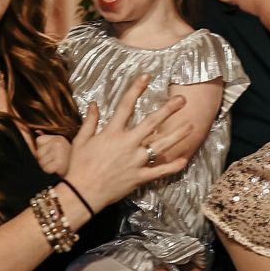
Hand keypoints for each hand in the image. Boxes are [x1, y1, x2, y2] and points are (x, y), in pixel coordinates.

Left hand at [33, 133, 72, 175]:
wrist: (80, 172)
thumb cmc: (67, 163)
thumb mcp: (58, 148)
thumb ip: (47, 142)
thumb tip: (36, 131)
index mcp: (58, 138)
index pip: (38, 140)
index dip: (42, 150)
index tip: (51, 155)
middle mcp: (59, 142)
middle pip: (38, 152)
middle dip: (43, 159)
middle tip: (54, 162)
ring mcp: (59, 151)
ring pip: (41, 161)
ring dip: (46, 166)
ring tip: (56, 166)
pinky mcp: (60, 162)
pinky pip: (46, 168)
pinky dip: (50, 171)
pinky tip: (58, 170)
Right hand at [66, 75, 191, 208]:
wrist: (81, 195)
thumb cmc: (78, 166)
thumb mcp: (81, 141)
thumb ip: (90, 121)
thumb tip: (93, 103)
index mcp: (112, 133)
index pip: (126, 105)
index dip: (136, 88)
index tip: (147, 76)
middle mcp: (127, 144)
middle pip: (151, 123)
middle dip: (168, 109)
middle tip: (182, 99)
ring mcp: (136, 162)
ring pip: (161, 146)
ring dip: (177, 135)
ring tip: (191, 125)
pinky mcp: (139, 178)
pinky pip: (159, 172)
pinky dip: (173, 167)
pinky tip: (185, 159)